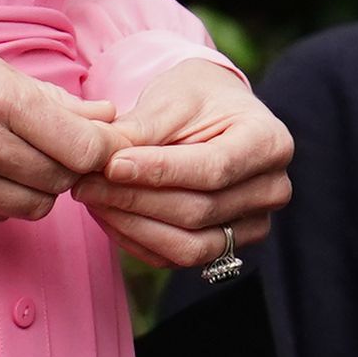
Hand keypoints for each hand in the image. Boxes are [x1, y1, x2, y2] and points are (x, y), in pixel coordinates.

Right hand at [0, 27, 120, 227]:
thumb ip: (50, 100)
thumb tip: (109, 118)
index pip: (87, 148)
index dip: (101, 151)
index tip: (96, 146)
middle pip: (64, 180)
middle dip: (65, 167)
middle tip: (43, 146)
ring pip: (33, 206)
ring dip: (31, 186)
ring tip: (2, 156)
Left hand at [73, 58, 293, 270]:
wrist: (213, 113)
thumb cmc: (194, 98)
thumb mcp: (171, 98)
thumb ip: (141, 130)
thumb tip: (101, 158)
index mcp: (269, 142)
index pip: (213, 169)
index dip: (159, 171)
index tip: (111, 165)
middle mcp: (272, 189)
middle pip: (199, 210)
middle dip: (135, 199)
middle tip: (85, 181)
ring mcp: (253, 224)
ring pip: (189, 245)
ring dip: (132, 225)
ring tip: (91, 198)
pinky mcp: (228, 247)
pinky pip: (178, 258)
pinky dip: (136, 240)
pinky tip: (106, 214)